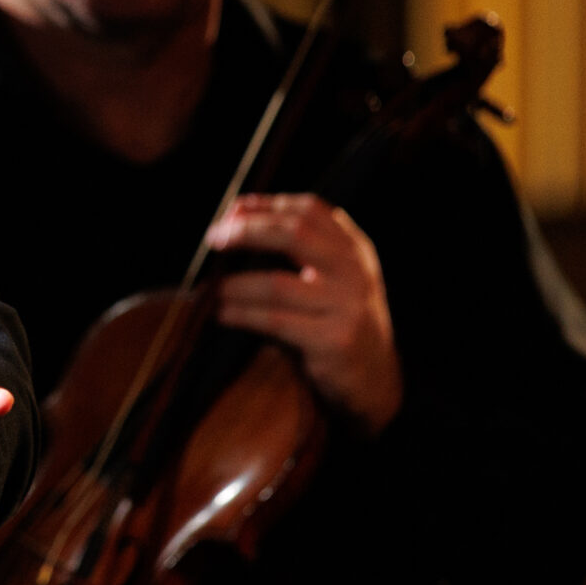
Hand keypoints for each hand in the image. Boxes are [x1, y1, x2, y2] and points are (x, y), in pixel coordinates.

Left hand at [209, 193, 402, 433]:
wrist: (374, 379)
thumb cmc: (336, 321)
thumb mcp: (333, 277)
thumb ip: (300, 249)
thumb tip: (231, 220)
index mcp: (353, 248)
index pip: (310, 209)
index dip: (267, 205)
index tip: (232, 209)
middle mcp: (354, 271)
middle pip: (295, 233)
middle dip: (247, 231)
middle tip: (214, 238)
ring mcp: (347, 306)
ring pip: (277, 283)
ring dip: (235, 283)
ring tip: (211, 287)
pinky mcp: (334, 341)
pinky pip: (276, 321)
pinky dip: (242, 314)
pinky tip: (222, 313)